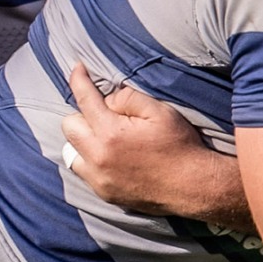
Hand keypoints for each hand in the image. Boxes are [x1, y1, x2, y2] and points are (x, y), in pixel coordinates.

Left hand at [63, 62, 244, 221]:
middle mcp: (98, 158)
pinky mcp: (104, 193)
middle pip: (69, 127)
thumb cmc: (179, 145)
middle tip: (104, 115)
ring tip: (104, 138)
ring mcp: (99, 179)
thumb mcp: (160, 111)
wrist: (193, 187)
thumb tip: (107, 100)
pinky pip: (83, 172)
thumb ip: (128, 98)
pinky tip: (111, 157)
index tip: (78, 69)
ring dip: (83, 140)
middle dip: (83, 115)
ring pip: (70, 152)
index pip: (83, 99)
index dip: (78, 79)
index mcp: (111, 133)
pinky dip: (90, 161)